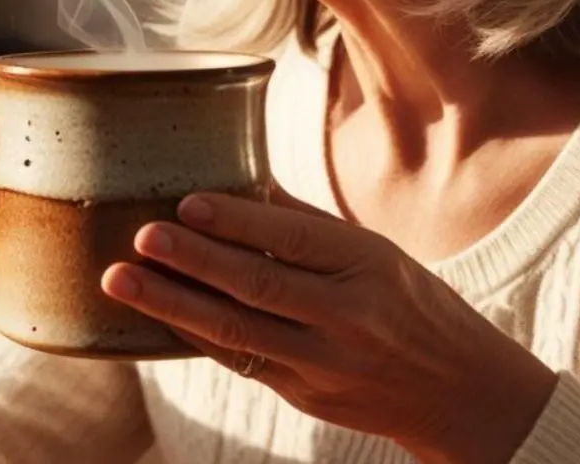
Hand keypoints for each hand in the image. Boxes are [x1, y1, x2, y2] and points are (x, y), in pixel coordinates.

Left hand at [103, 187, 556, 463]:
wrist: (457, 390)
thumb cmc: (411, 302)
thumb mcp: (374, 251)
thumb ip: (308, 225)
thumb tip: (242, 181)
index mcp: (366, 265)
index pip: (293, 238)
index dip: (237, 221)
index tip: (187, 201)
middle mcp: (346, 316)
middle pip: (257, 286)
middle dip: (193, 261)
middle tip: (141, 237)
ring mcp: (324, 364)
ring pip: (237, 332)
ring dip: (173, 304)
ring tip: (121, 281)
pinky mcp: (305, 397)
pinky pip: (240, 363)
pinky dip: (195, 337)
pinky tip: (157, 316)